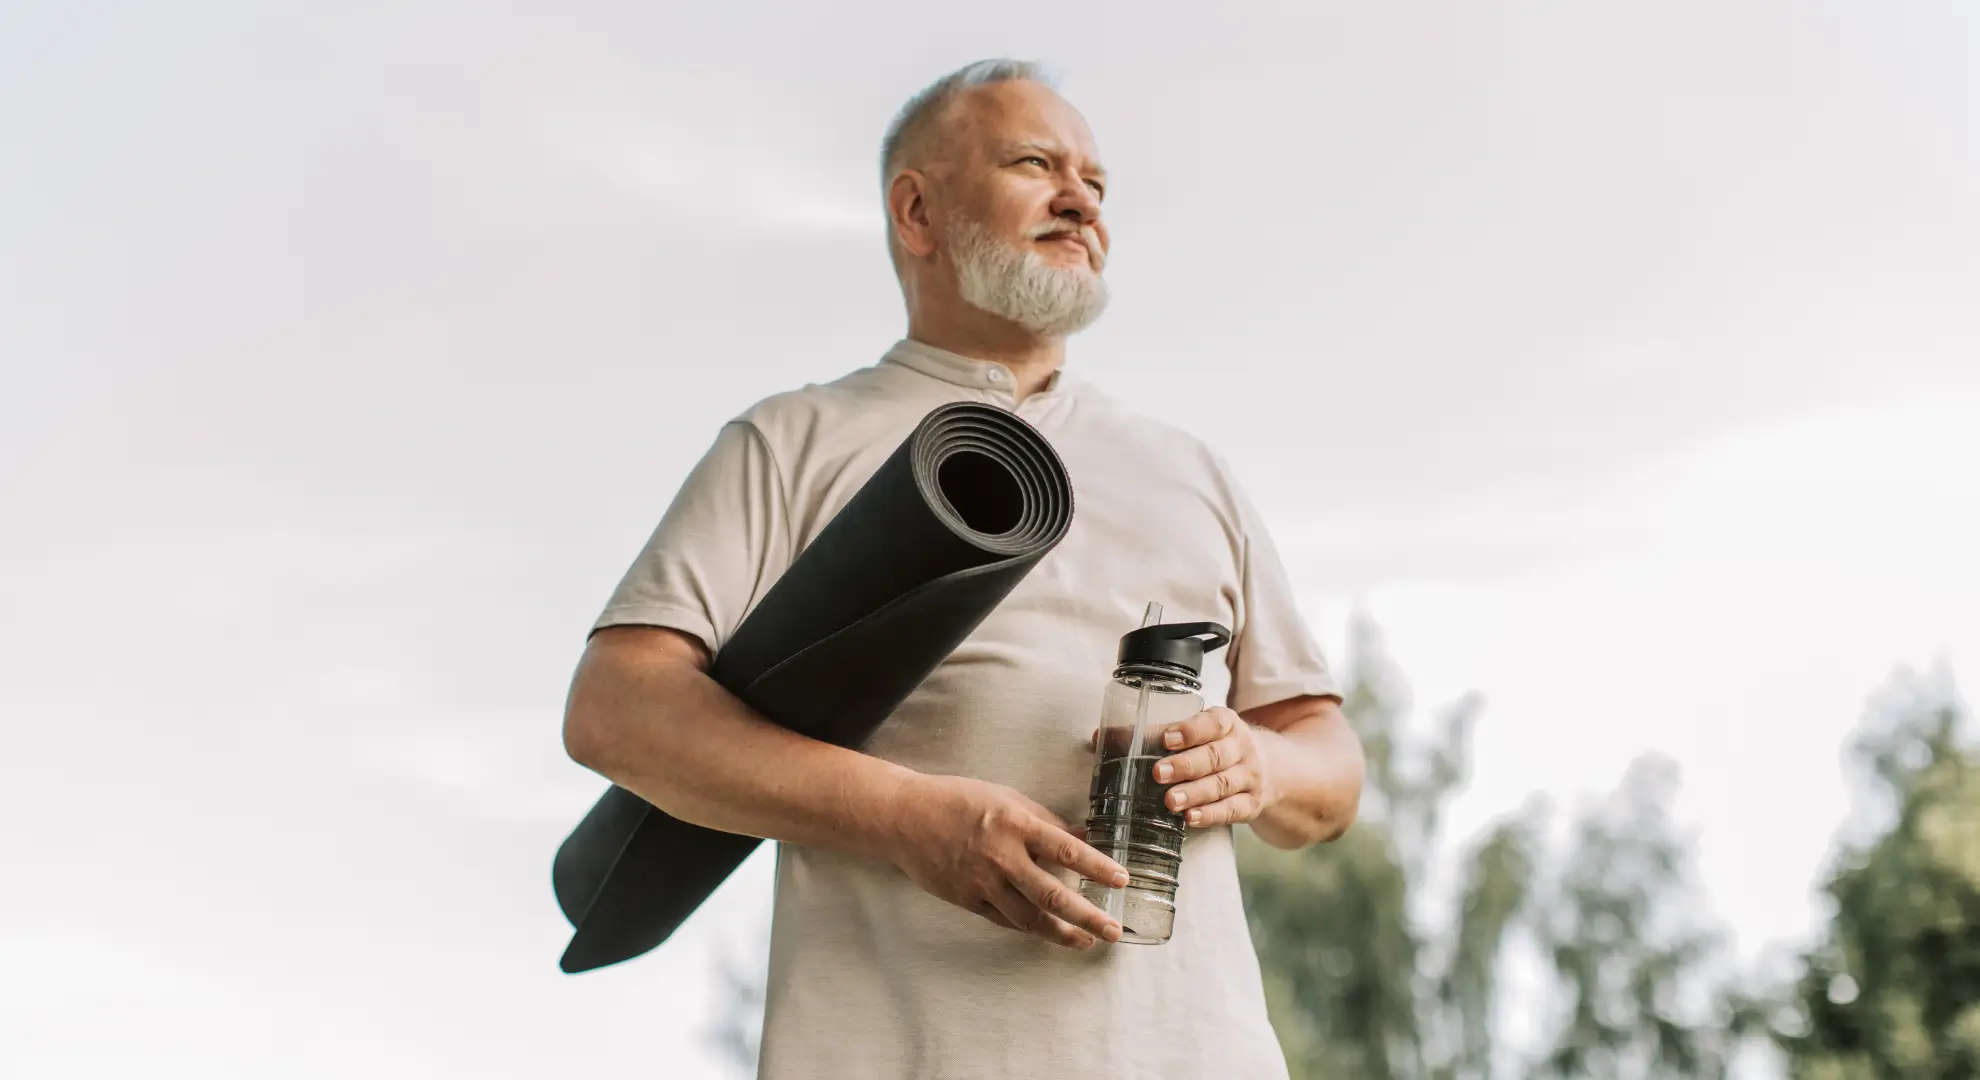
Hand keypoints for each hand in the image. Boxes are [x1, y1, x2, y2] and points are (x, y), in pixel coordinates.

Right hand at [886, 774, 1128, 948]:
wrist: (905, 819)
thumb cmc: (957, 800)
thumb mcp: (1005, 798)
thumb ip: (1043, 820)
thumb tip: (1081, 836)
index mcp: (1015, 824)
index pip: (1066, 850)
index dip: (1097, 867)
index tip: (1121, 880)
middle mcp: (1001, 857)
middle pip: (1052, 896)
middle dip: (1087, 916)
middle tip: (1113, 930)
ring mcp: (983, 884)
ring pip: (1029, 918)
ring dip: (1062, 933)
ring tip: (1086, 940)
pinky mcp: (968, 901)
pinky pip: (1005, 920)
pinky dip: (1029, 928)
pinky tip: (1048, 932)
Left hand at [1153, 706, 1271, 827]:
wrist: (1270, 767)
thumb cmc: (1218, 745)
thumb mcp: (1200, 731)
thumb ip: (1160, 733)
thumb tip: (1109, 738)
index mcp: (1227, 723)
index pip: (1212, 723)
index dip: (1189, 731)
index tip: (1166, 739)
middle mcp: (1242, 748)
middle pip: (1215, 756)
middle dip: (1185, 765)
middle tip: (1158, 773)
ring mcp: (1250, 777)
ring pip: (1222, 785)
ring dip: (1194, 793)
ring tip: (1170, 801)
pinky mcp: (1251, 804)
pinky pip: (1231, 810)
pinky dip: (1210, 815)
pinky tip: (1190, 817)